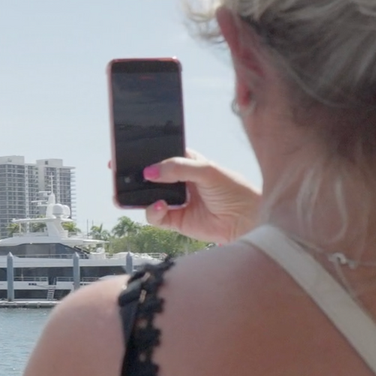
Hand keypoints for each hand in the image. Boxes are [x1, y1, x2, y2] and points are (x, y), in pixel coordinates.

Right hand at [142, 150, 259, 244]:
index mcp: (187, 164)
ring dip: (141, 195)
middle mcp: (179, 182)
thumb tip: (149, 171)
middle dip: (140, 177)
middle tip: (128, 175)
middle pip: (152, 177)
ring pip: (149, 197)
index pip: (163, 156)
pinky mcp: (176, 220)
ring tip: (139, 192)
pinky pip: (156, 217)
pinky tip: (160, 206)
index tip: (133, 155)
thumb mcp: (206, 171)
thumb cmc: (233, 191)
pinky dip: (152, 212)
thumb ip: (178, 168)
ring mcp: (176, 201)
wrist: (246, 220)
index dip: (149, 155)